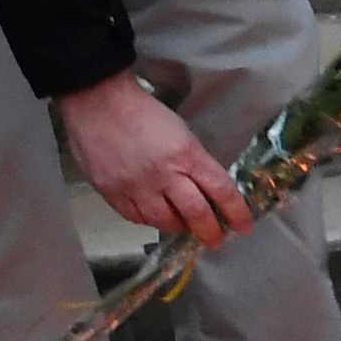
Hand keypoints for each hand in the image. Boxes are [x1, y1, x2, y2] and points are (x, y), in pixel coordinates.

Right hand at [58, 72, 249, 246]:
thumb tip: (206, 188)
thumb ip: (193, 162)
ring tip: (184, 226)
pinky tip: (156, 216)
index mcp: (186, 154)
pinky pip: (136, 217)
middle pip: (195, 213)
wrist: (98, 102)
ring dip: (179, 227)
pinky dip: (150, 220)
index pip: (220, 189)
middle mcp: (164, 174)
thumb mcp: (181, 133)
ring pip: (164, 221)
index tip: (243, 225)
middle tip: (215, 239)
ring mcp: (136, 186)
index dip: (236, 212)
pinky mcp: (112, 193)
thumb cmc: (143, 112)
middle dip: (209, 231)